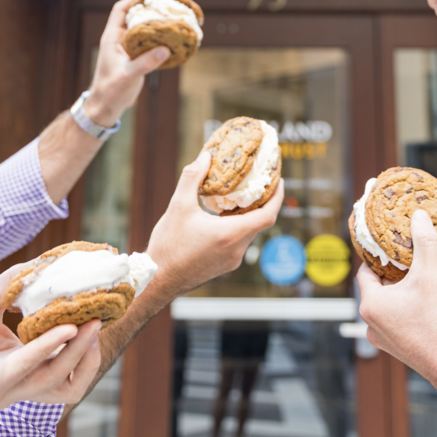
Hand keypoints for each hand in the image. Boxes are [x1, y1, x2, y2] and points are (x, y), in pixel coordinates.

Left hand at [0, 265, 100, 409]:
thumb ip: (17, 284)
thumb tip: (45, 260)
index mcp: (27, 369)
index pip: (69, 366)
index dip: (90, 345)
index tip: (104, 314)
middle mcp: (23, 384)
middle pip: (73, 383)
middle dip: (92, 354)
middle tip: (101, 320)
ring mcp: (10, 389)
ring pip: (59, 380)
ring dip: (79, 352)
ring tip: (90, 324)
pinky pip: (29, 367)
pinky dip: (49, 347)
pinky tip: (63, 328)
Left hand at [84, 0, 171, 125]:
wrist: (106, 106)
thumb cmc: (111, 90)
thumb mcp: (128, 75)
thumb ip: (146, 62)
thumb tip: (165, 49)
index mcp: (112, 37)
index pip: (121, 10)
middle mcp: (119, 40)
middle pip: (134, 17)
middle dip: (149, 10)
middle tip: (167, 7)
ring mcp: (127, 49)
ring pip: (142, 30)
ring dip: (155, 25)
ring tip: (172, 21)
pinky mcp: (135, 59)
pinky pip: (148, 44)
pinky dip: (159, 41)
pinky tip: (171, 41)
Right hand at [146, 151, 283, 301]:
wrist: (157, 281)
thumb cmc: (168, 246)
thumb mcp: (178, 206)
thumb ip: (193, 177)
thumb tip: (206, 156)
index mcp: (231, 234)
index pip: (268, 215)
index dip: (277, 196)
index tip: (279, 180)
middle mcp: (237, 249)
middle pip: (260, 222)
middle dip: (262, 201)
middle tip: (258, 182)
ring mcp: (233, 260)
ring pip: (249, 232)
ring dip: (247, 214)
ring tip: (239, 195)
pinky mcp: (225, 266)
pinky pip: (239, 242)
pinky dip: (237, 226)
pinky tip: (223, 216)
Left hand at [358, 209, 436, 407]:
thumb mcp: (431, 276)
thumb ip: (423, 243)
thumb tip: (418, 216)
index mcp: (370, 304)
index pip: (366, 270)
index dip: (379, 256)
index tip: (393, 247)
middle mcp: (370, 323)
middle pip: (377, 287)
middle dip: (394, 274)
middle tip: (412, 263)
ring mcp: (381, 338)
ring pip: (387, 304)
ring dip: (401, 292)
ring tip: (421, 283)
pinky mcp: (395, 348)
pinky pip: (395, 321)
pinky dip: (406, 310)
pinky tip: (425, 306)